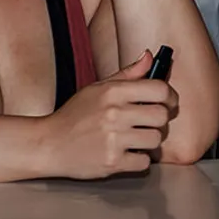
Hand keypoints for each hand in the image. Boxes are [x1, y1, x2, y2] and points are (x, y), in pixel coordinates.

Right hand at [37, 51, 176, 178]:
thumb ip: (128, 74)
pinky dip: (138, 160)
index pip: (159, 89)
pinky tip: (126, 152)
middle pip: (162, 116)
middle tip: (149, 122)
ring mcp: (113, 139)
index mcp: (113, 92)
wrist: (48, 144)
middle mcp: (115, 114)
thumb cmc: (74, 116)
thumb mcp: (97, 88)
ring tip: (135, 138)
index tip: (168, 102)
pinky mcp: (112, 162)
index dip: (170, 96)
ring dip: (149, 141)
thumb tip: (150, 56)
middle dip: (159, 120)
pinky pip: (144, 162)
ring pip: (155, 140)